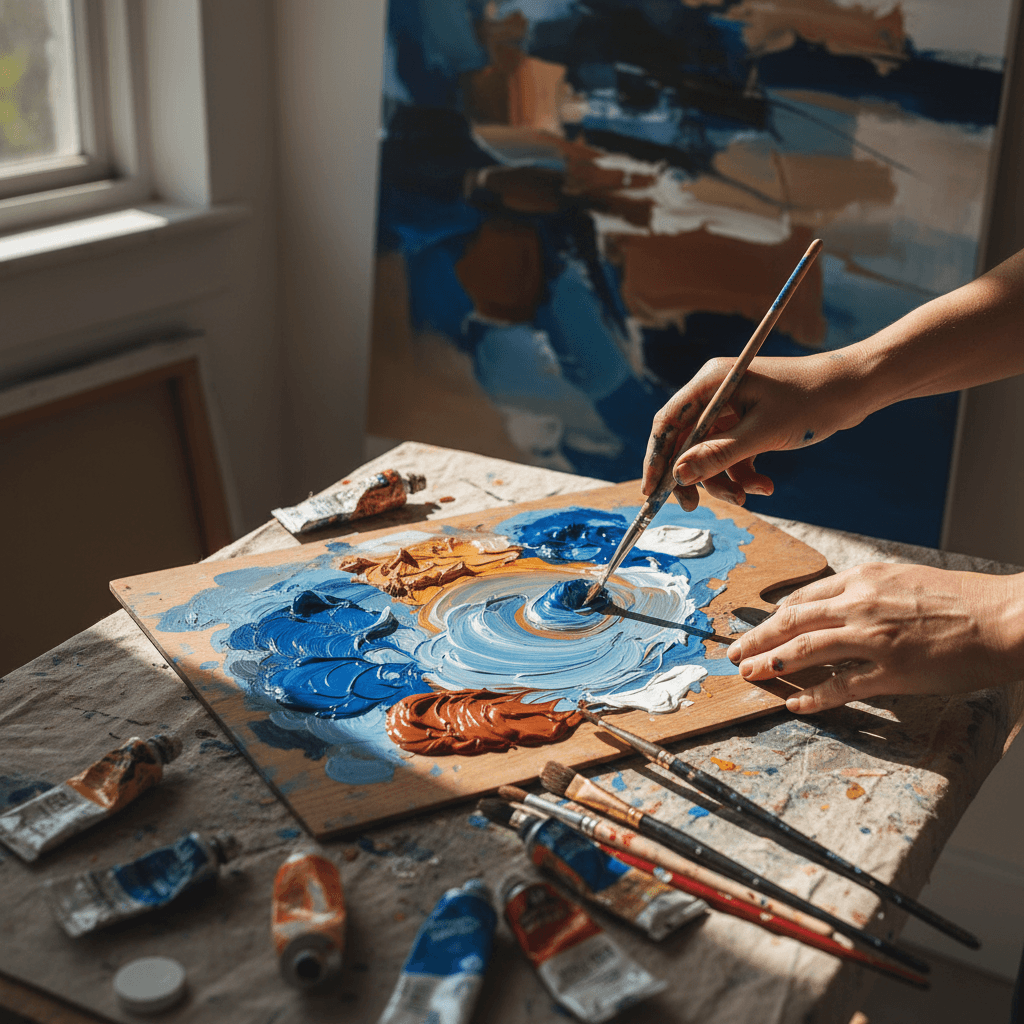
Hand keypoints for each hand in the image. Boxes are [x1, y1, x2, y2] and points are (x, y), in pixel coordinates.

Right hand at [642, 352, 866, 508]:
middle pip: (685, 443)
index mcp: (711, 382)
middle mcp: (715, 393)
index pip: (668, 423)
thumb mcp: (763, 433)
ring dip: (723, 480)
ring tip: (748, 497)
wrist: (854, 391)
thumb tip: (678, 475)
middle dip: (693, 476)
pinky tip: (765, 486)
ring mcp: (731, 409)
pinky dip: (743, 474)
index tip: (651, 491)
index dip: (656, 458)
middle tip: (694, 506)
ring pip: (708, 455)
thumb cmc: (811, 401)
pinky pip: (731, 456)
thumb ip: (718, 455)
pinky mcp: (747, 423)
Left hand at [726, 564, 1023, 712]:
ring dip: (770, 663)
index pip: (803, 597)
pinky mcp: (891, 671)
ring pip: (805, 650)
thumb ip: (868, 590)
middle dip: (756, 638)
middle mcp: (860, 603)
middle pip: (791, 621)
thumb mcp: (905, 579)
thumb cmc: (961, 598)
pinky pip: (840, 686)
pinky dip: (813, 697)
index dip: (774, 615)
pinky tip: (794, 703)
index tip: (758, 626)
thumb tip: (837, 603)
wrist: (1005, 617)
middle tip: (733, 652)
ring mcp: (873, 638)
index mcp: (863, 578)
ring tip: (749, 674)